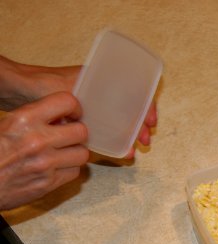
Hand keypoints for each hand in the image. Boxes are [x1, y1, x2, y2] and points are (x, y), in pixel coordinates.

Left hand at [0, 55, 157, 158]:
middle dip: (141, 125)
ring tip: (134, 147)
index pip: (135, 92)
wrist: (24, 87)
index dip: (147, 107)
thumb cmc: (45, 84)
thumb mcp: (68, 92)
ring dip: (131, 132)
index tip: (151, 122)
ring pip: (121, 119)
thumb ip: (80, 106)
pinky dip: (115, 136)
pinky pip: (107, 126)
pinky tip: (119, 146)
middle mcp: (103, 93)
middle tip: (145, 141)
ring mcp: (97, 105)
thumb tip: (97, 123)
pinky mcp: (88, 116)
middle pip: (131, 108)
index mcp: (104, 81)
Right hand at [0, 92, 88, 209]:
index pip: (67, 102)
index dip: (74, 109)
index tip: (72, 115)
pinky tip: (58, 167)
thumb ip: (36, 117)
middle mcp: (38, 140)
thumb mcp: (9, 123)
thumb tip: (63, 117)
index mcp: (25, 119)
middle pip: (81, 131)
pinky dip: (69, 169)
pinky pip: (74, 172)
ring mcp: (45, 163)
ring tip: (65, 152)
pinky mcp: (48, 183)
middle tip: (71, 136)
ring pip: (82, 154)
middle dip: (78, 133)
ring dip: (76, 152)